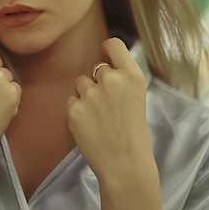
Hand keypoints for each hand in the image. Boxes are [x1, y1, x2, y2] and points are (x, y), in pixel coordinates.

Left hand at [65, 38, 154, 180]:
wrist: (125, 164)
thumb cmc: (133, 133)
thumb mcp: (137, 98)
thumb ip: (121, 79)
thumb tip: (102, 65)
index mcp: (132, 76)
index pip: (113, 45)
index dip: (107, 50)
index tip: (106, 57)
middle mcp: (112, 80)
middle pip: (96, 69)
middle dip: (98, 83)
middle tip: (109, 106)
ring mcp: (91, 94)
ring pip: (80, 83)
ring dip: (86, 96)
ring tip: (99, 117)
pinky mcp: (74, 109)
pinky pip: (71, 100)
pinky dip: (77, 111)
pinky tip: (90, 125)